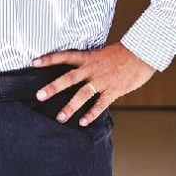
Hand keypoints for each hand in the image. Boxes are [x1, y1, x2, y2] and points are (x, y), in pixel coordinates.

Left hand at [32, 42, 155, 126]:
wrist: (142, 54)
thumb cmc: (122, 54)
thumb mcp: (101, 54)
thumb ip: (89, 63)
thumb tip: (76, 71)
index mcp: (88, 57)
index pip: (64, 56)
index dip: (49, 59)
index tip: (34, 62)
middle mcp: (92, 68)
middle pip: (69, 78)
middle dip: (53, 88)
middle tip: (39, 96)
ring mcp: (102, 80)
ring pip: (83, 94)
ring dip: (70, 106)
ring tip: (60, 118)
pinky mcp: (113, 90)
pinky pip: (100, 104)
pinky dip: (91, 114)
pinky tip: (83, 122)